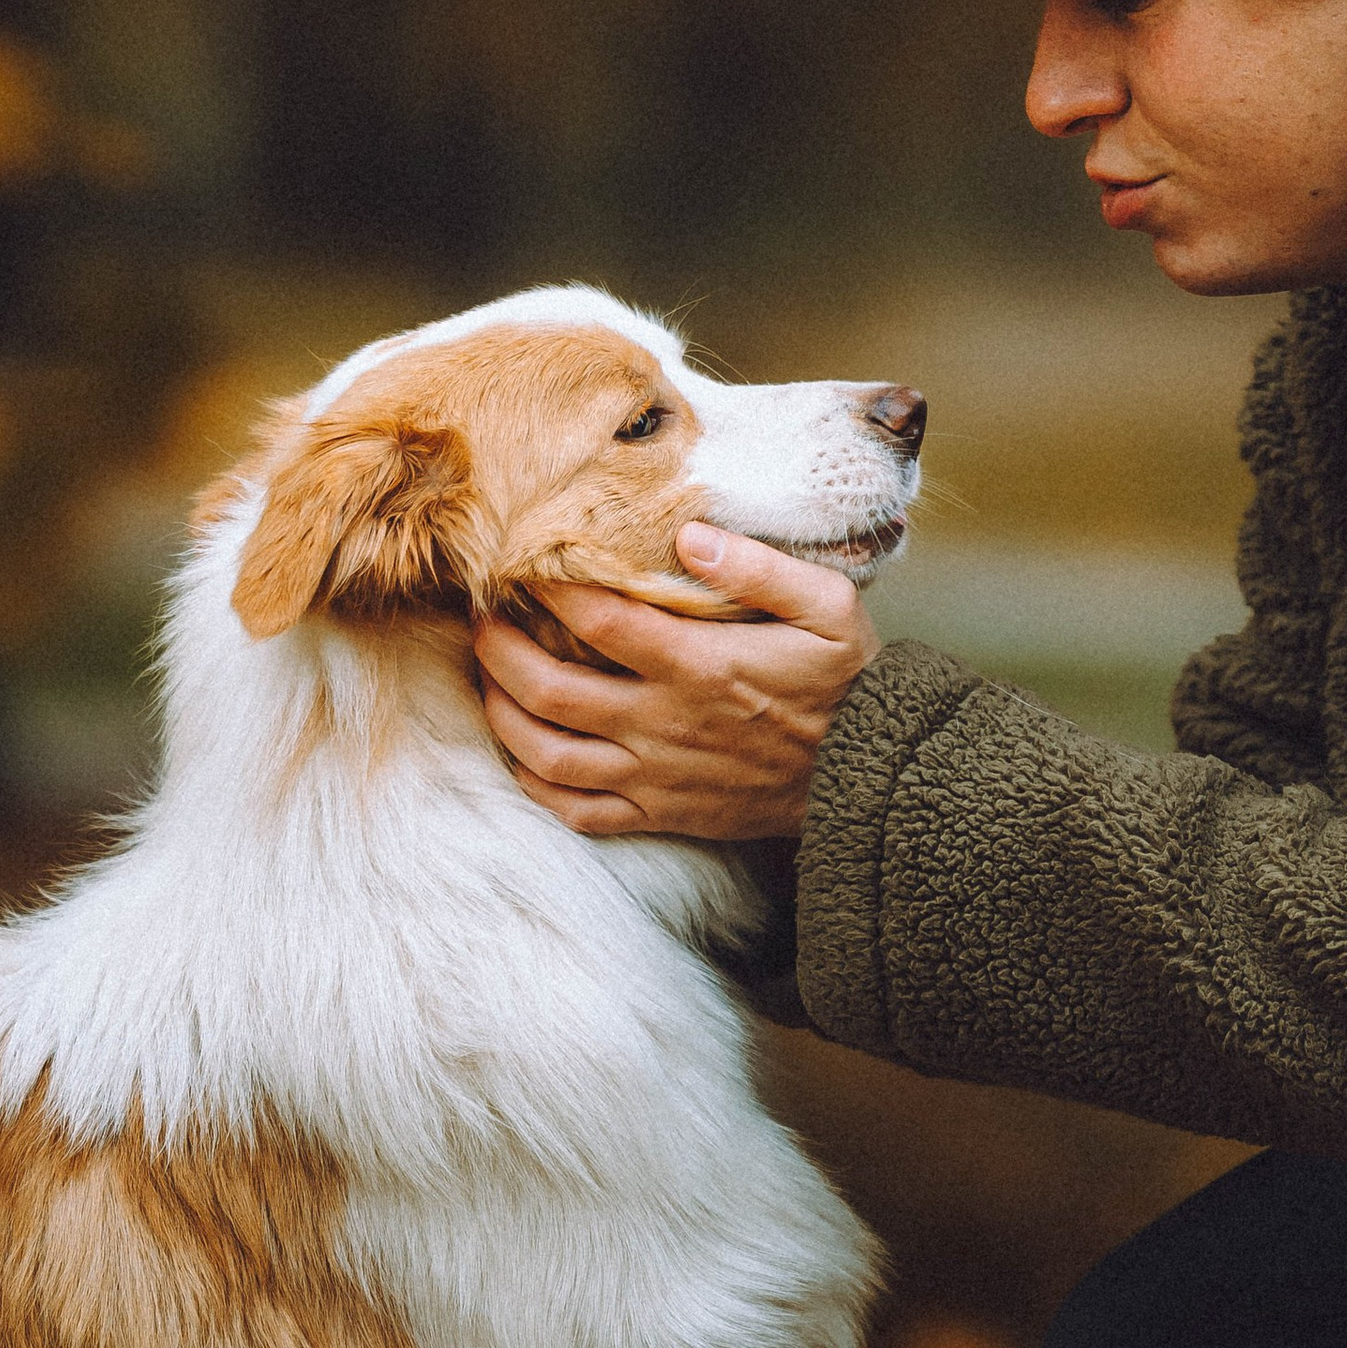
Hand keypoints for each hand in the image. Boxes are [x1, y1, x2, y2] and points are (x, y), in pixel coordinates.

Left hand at [472, 526, 881, 839]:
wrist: (868, 780)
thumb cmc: (846, 682)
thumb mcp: (830, 606)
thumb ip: (761, 567)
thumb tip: (690, 534)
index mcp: (700, 666)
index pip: (597, 620)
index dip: (547, 588)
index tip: (522, 558)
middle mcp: (664, 724)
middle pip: (549, 691)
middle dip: (497, 650)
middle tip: (478, 616)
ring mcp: (657, 776)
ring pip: (548, 756)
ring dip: (501, 715)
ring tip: (484, 677)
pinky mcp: (660, 814)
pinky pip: (578, 812)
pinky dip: (535, 785)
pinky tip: (519, 751)